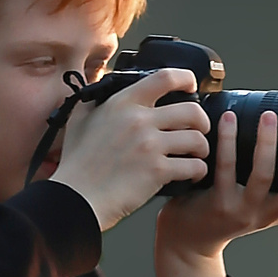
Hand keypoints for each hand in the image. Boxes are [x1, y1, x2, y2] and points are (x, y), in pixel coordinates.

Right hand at [52, 69, 210, 229]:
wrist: (75, 198)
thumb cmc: (76, 165)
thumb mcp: (79, 121)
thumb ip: (94, 102)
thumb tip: (101, 89)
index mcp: (122, 103)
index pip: (165, 77)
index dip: (186, 78)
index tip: (191, 86)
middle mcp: (138, 120)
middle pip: (192, 110)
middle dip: (202, 121)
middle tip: (199, 131)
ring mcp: (149, 146)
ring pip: (196, 139)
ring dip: (202, 149)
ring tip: (196, 156)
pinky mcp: (157, 171)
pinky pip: (194, 166)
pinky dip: (197, 171)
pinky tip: (191, 175)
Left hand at [154, 106, 277, 276]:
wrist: (186, 238)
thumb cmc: (229, 217)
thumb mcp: (268, 215)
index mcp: (275, 214)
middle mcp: (259, 215)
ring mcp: (237, 210)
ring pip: (259, 177)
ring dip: (266, 145)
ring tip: (268, 117)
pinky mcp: (214, 201)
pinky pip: (224, 168)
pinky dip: (228, 142)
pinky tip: (228, 119)